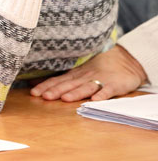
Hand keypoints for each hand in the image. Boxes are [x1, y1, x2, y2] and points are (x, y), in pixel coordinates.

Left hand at [30, 45, 147, 101]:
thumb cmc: (98, 68)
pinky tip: (96, 100)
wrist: (126, 61)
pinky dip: (102, 94)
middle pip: (68, 84)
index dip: (45, 86)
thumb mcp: (77, 72)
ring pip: (85, 87)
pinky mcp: (115, 85)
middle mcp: (85, 77)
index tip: (33, 93)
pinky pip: (108, 90)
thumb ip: (60, 79)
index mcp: (75, 75)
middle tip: (44, 97)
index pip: (57, 80)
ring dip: (75, 93)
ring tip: (65, 99)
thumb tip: (33, 81)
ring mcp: (100, 80)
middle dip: (56, 91)